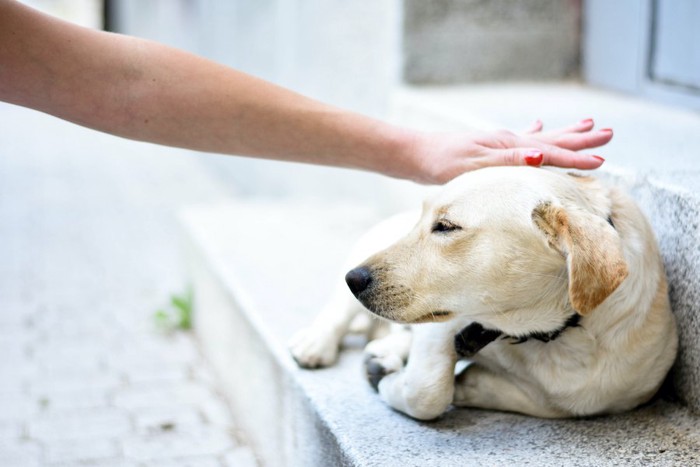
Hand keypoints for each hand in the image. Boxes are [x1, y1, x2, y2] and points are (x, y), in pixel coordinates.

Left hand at [409, 119, 612, 183]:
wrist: (416, 156)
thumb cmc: (443, 163)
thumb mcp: (475, 164)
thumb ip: (508, 161)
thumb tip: (540, 155)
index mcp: (509, 146)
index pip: (550, 153)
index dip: (576, 159)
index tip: (602, 161)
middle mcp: (509, 142)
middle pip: (553, 139)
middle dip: (580, 139)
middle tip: (608, 132)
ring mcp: (500, 143)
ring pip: (542, 138)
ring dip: (564, 134)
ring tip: (586, 124)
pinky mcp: (490, 149)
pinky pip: (521, 141)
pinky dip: (535, 135)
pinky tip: (539, 126)